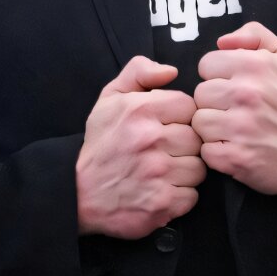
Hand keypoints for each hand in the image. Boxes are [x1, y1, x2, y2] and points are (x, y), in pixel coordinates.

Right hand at [76, 56, 206, 238]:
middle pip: (197, 138)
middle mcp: (150, 139)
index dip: (179, 116)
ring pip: (198, 168)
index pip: (188, 106)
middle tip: (163, 151)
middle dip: (183, 145)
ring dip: (184, 172)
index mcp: (140, 109)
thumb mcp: (110, 97)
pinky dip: (180, 196)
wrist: (78, 193)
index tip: (166, 126)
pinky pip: (192, 196)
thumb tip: (172, 71)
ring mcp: (157, 174)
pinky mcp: (161, 204)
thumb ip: (139, 72)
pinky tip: (161, 190)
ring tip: (163, 171)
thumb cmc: (100, 143)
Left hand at [192, 22, 276, 197]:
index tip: (234, 85)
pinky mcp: (236, 158)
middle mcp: (246, 94)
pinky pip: (206, 150)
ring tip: (236, 129)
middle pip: (200, 93)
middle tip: (236, 109)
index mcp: (255, 65)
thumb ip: (255, 35)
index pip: (206, 64)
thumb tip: (222, 41)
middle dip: (215, 101)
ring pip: (199, 122)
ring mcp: (240, 128)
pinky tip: (237, 147)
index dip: (219, 74)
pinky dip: (218, 152)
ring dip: (214, 127)